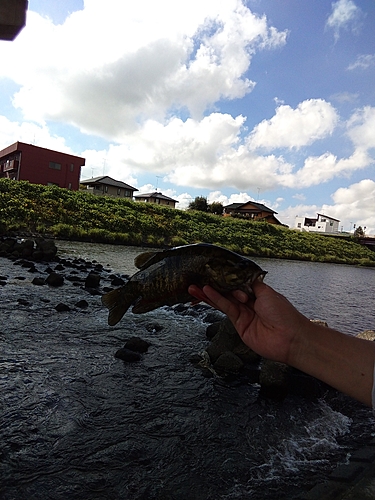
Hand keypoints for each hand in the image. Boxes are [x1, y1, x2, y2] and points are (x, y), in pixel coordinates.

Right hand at [188, 280, 309, 364]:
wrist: (290, 338)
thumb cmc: (284, 314)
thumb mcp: (267, 292)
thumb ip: (251, 284)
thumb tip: (240, 276)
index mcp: (258, 293)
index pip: (237, 283)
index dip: (226, 278)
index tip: (213, 271)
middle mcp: (249, 303)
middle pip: (227, 292)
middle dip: (213, 286)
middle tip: (198, 278)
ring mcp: (243, 314)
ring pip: (223, 301)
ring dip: (209, 294)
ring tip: (195, 287)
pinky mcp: (239, 325)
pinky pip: (225, 309)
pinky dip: (215, 300)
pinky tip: (206, 293)